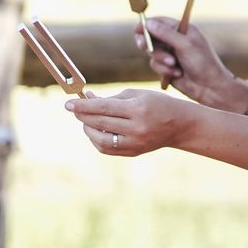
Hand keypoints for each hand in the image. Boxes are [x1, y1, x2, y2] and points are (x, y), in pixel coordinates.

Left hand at [64, 88, 191, 156]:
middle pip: (100, 123)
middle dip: (82, 115)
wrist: (179, 125)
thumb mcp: (135, 94)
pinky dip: (97, 139)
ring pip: (100, 139)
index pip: (103, 108)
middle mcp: (137, 128)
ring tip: (86, 120)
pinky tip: (95, 130)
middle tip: (73, 109)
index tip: (68, 103)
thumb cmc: (156, 104)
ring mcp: (135, 143)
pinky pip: (108, 148)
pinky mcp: (134, 152)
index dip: (83, 106)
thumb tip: (86, 99)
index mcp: (138, 109)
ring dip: (88, 128)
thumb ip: (110, 98)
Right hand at [140, 17, 247, 110]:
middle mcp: (174, 40)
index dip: (147, 25)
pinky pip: (155, 65)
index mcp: (181, 30)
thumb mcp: (185, 45)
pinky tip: (177, 74)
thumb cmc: (203, 63)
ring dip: (160, 59)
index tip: (137, 29)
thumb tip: (148, 23)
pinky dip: (164, 70)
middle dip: (148, 43)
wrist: (210, 87)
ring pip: (152, 53)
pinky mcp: (166, 67)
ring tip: (173, 64)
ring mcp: (170, 54)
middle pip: (151, 36)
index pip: (159, 22)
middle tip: (145, 46)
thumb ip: (165, 33)